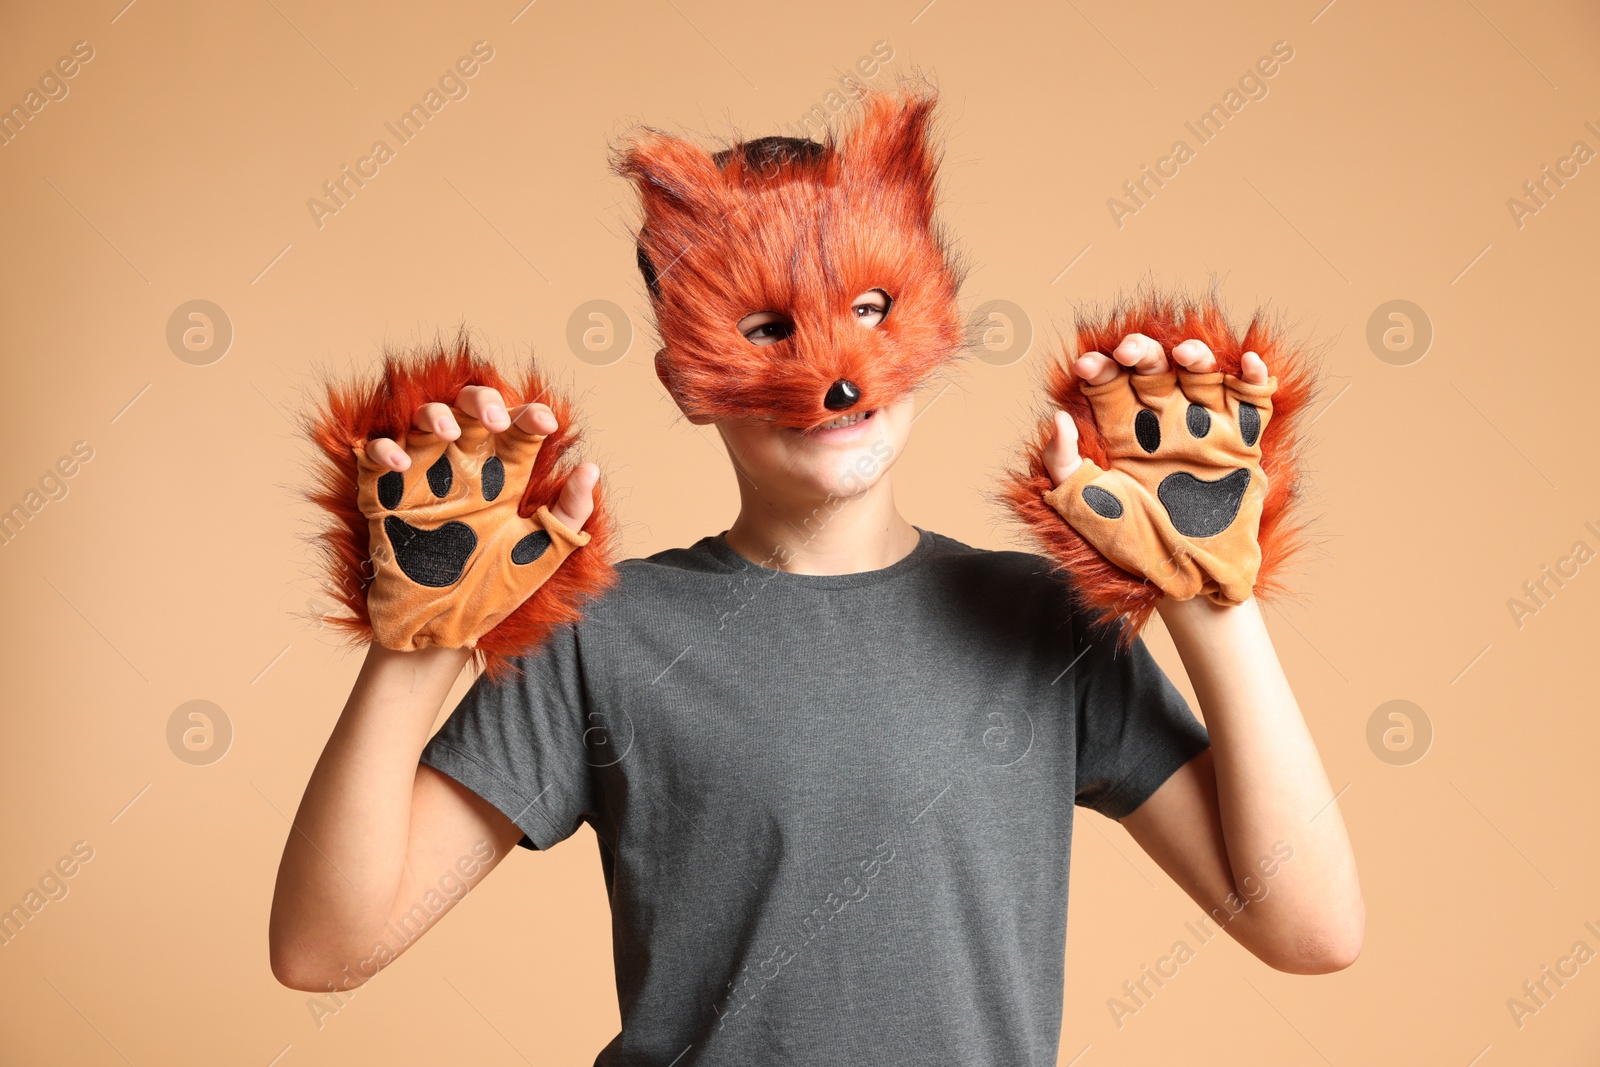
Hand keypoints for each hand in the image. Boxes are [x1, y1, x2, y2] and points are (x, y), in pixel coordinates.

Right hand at [356, 384, 599, 650]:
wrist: (444, 629)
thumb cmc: (494, 591)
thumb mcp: (541, 553)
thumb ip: (569, 515)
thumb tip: (591, 469)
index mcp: (504, 477)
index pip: (519, 429)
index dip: (532, 415)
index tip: (547, 424)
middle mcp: (465, 469)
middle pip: (470, 409)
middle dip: (483, 401)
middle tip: (497, 421)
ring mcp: (425, 477)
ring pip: (423, 419)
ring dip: (436, 414)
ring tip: (452, 434)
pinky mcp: (385, 494)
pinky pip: (375, 454)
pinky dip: (384, 449)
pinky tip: (402, 464)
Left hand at [1040, 333, 1275, 604]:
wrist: (1185, 581)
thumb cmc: (1130, 545)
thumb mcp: (1084, 506)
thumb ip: (1062, 464)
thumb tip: (1056, 417)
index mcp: (1123, 432)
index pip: (1109, 383)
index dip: (1099, 367)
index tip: (1086, 367)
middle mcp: (1162, 423)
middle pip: (1153, 368)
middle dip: (1141, 352)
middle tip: (1129, 351)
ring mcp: (1203, 429)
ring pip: (1201, 374)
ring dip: (1196, 354)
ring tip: (1184, 353)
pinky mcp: (1242, 444)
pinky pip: (1253, 401)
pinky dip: (1255, 378)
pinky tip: (1247, 362)